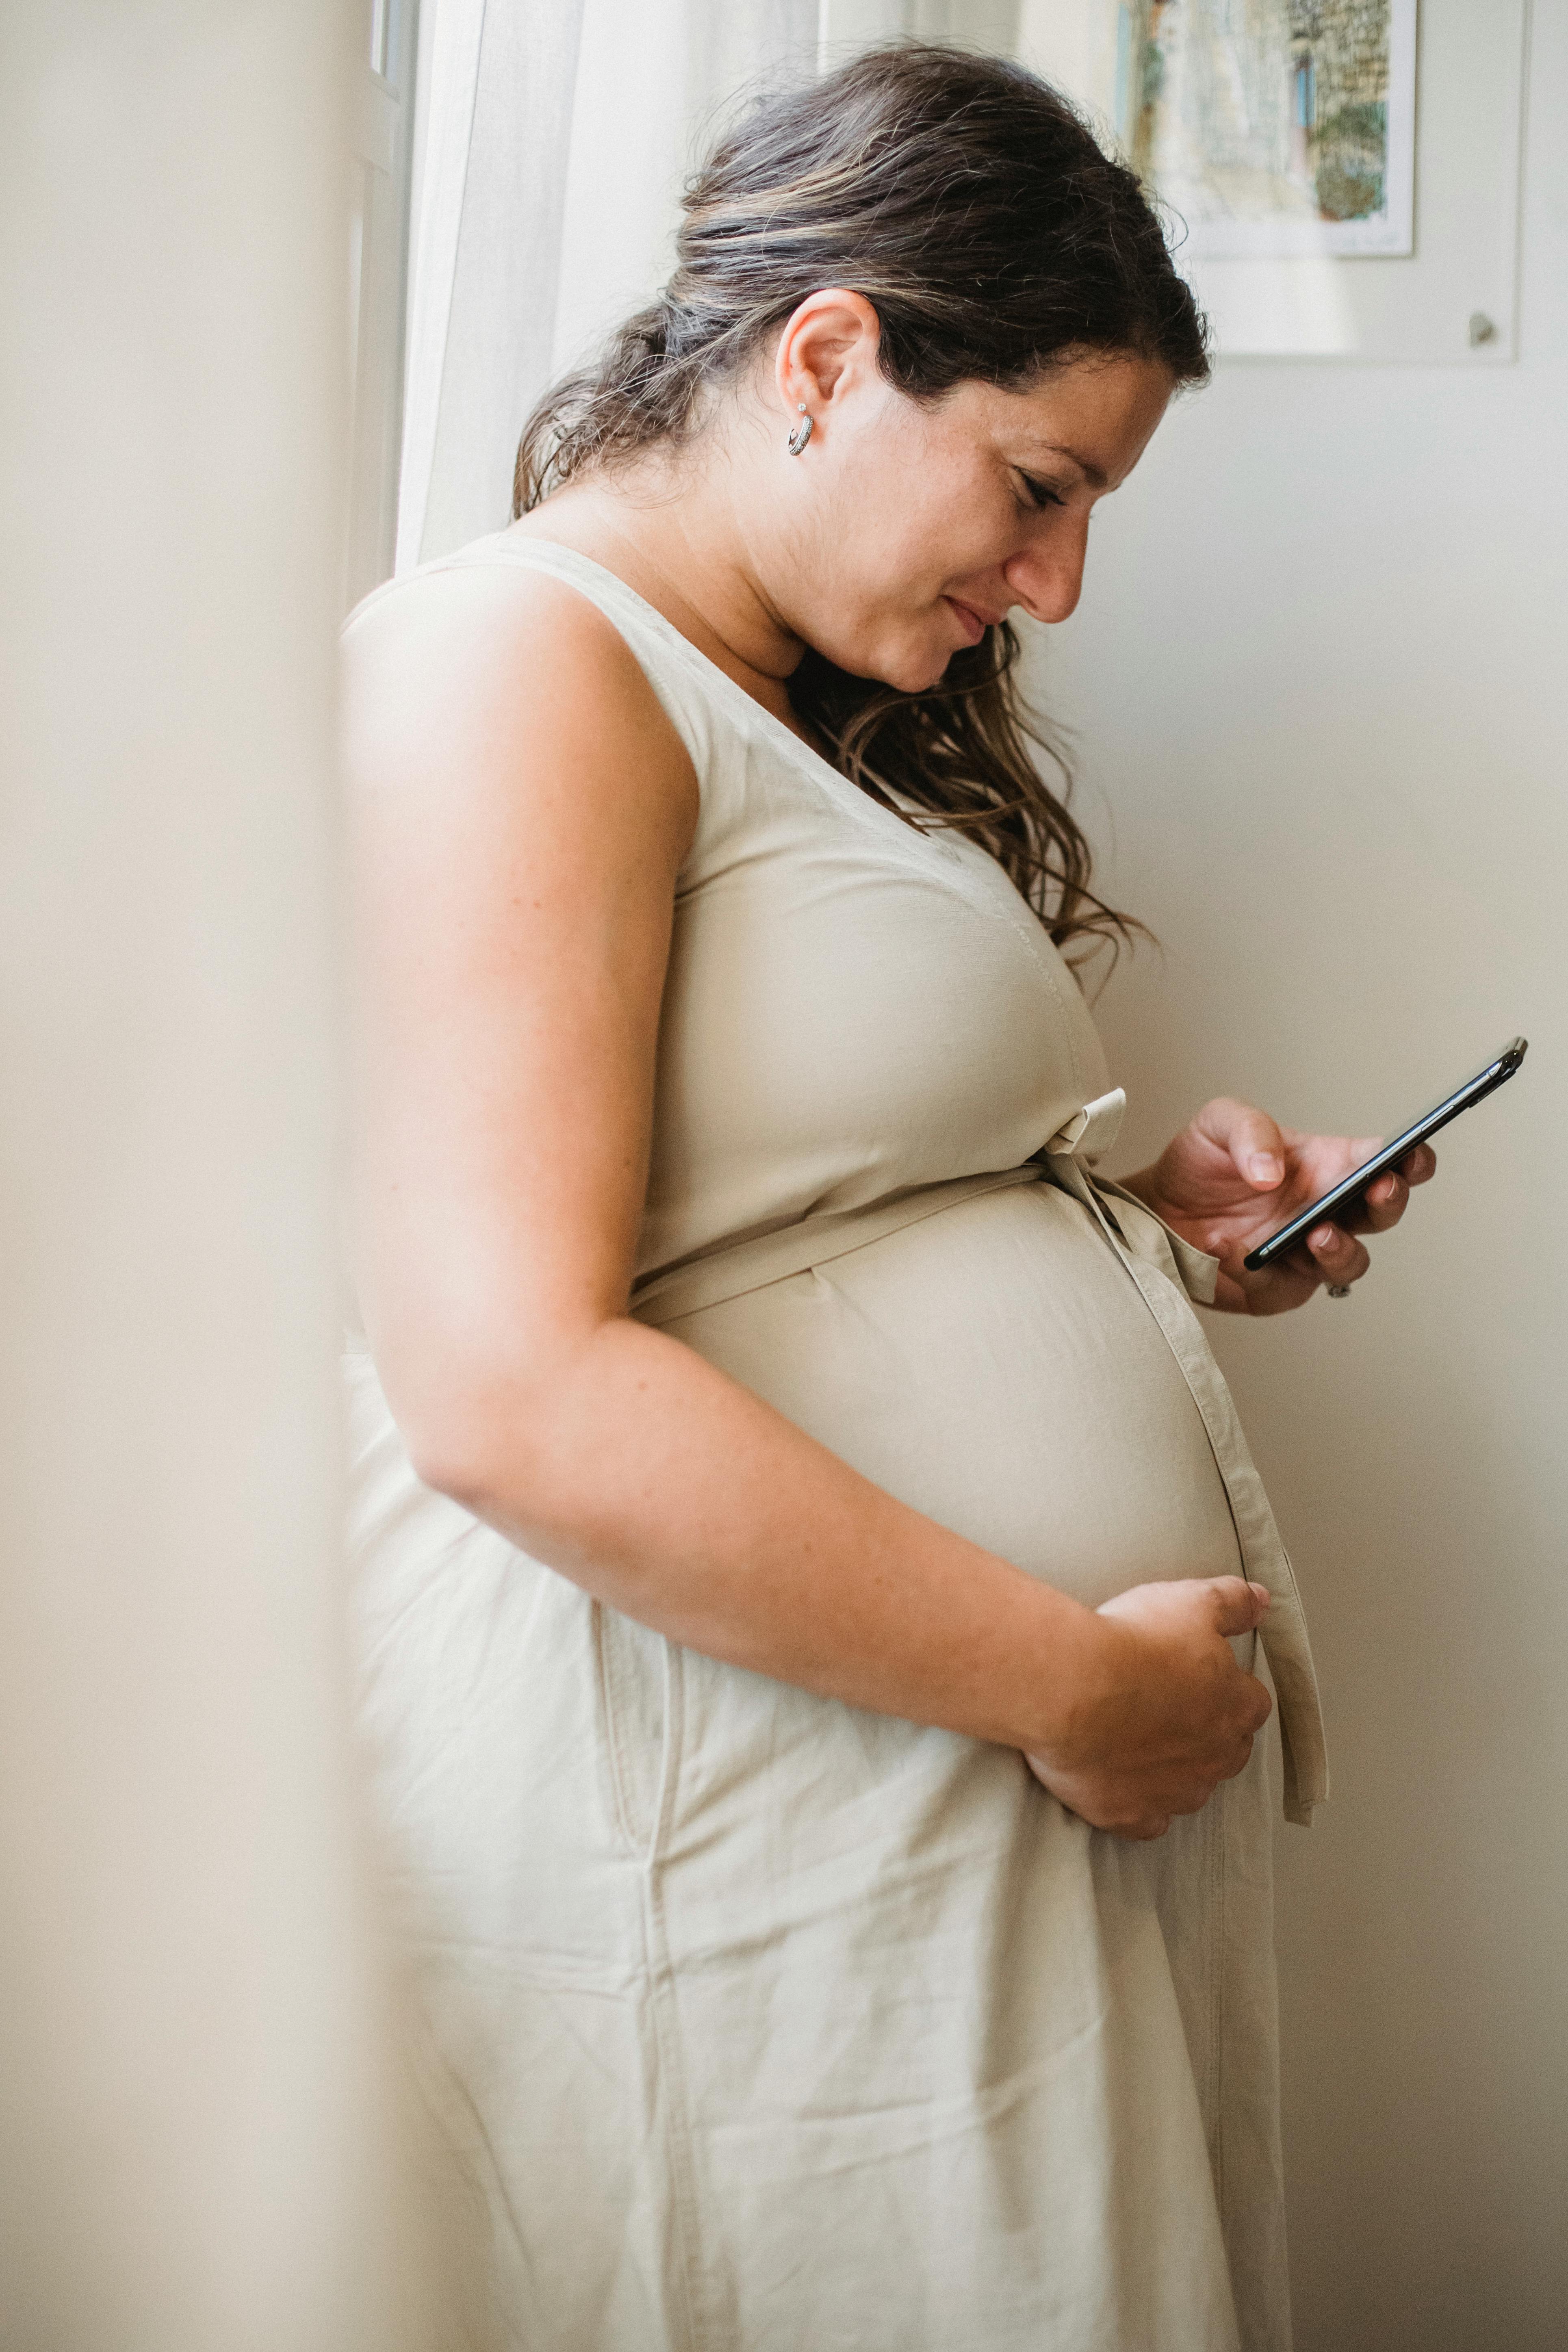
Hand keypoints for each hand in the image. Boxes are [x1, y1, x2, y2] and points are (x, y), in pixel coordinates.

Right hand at [1026, 1577, 1273, 1838]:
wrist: (1072, 1689)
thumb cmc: (1132, 1643)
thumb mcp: (1190, 1602)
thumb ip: (1233, 1602)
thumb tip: (1263, 1602)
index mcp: (1236, 1707)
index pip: (1251, 1703)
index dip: (1225, 1688)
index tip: (1195, 1674)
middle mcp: (1215, 1758)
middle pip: (1226, 1752)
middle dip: (1204, 1734)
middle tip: (1162, 1705)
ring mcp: (1174, 1793)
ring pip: (1190, 1790)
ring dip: (1173, 1771)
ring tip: (1136, 1741)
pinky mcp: (1132, 1815)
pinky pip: (1147, 1822)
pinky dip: (1138, 1806)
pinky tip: (1119, 1781)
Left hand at [1122, 1096, 1436, 1314]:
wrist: (1152, 1213)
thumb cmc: (1198, 1166)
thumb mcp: (1218, 1125)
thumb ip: (1249, 1131)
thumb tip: (1273, 1171)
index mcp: (1326, 1165)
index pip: (1384, 1162)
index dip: (1409, 1159)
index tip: (1413, 1154)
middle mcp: (1327, 1211)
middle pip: (1382, 1213)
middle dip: (1389, 1201)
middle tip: (1378, 1188)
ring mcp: (1306, 1255)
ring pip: (1351, 1261)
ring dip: (1341, 1248)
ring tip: (1316, 1233)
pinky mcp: (1276, 1289)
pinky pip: (1287, 1288)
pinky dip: (1268, 1272)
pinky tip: (1241, 1253)